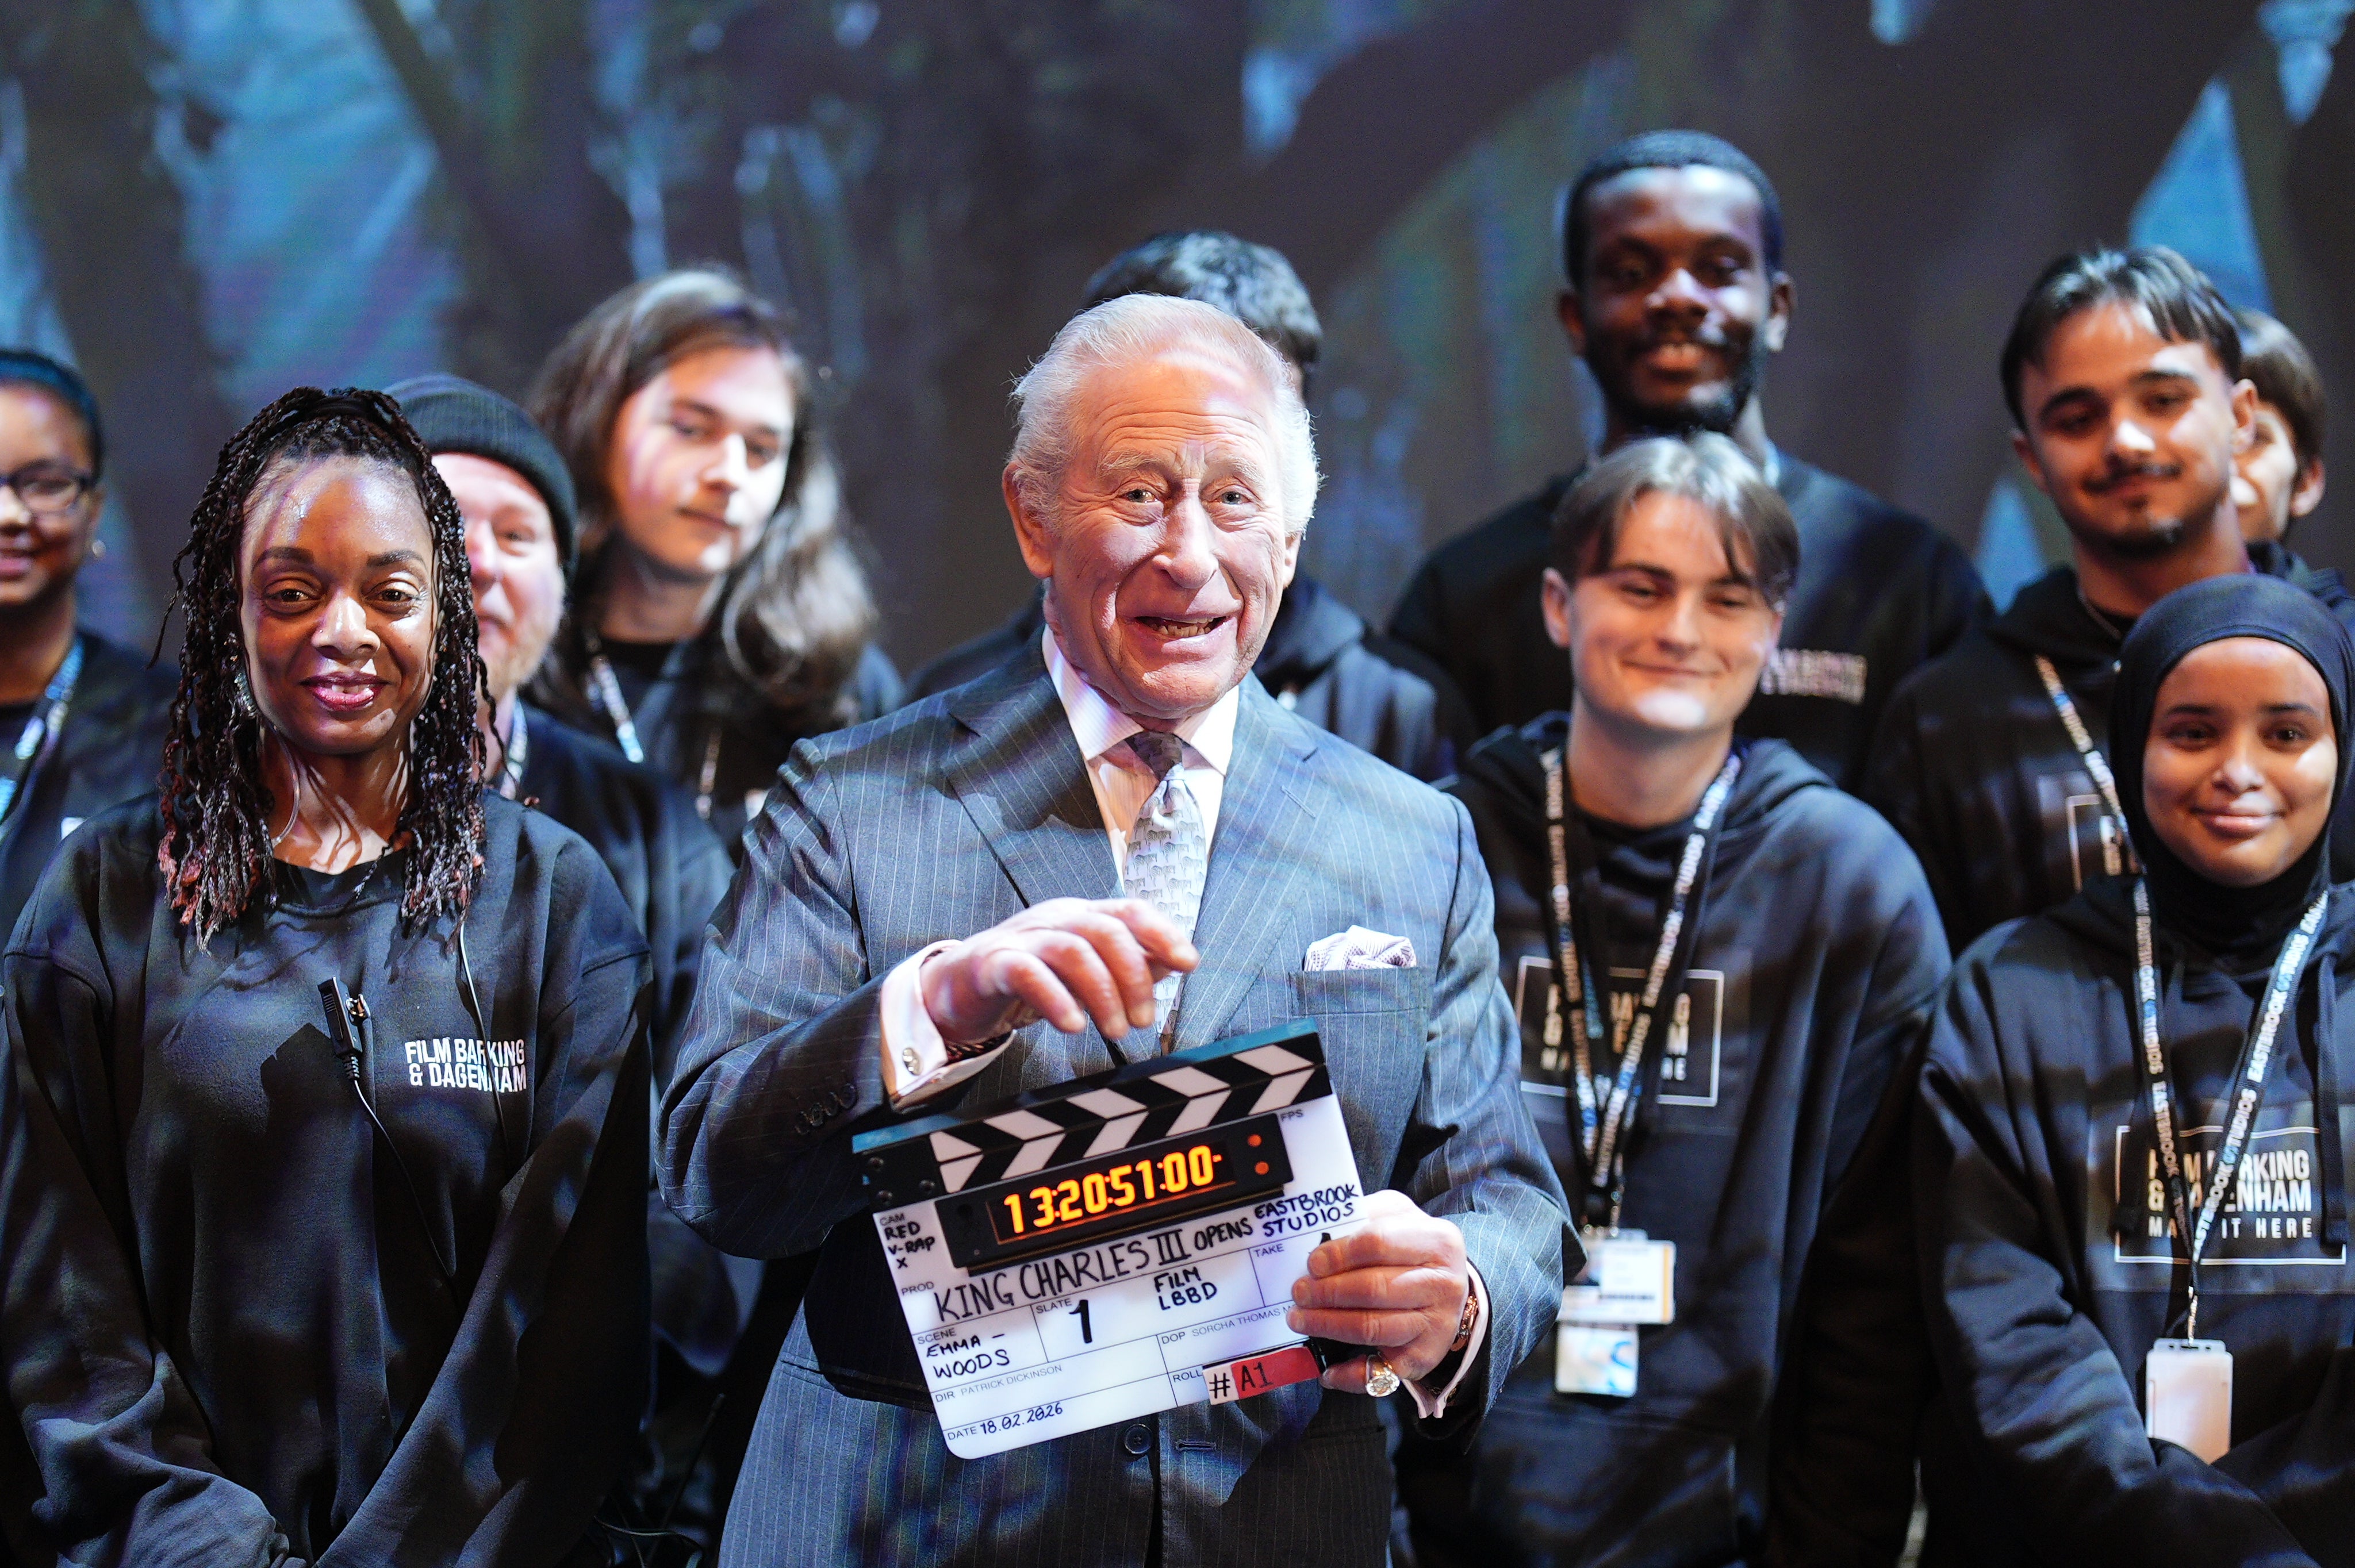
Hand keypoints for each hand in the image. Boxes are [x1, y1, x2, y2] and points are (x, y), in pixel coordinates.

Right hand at [920, 897, 1198, 1044]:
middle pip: (1105, 931)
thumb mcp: (1086, 968)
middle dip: (1133, 977)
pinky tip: (1072, 1025)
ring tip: (1116, 1031)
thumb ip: (1129, 963)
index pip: (1129, 911)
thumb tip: (1177, 962)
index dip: (1162, 933)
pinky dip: (1055, 999)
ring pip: (1072, 950)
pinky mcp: (993, 963)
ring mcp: (1022, 937)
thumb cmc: (1032, 976)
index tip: (1188, 964)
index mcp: (1082, 916)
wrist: (960, 985)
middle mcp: (1055, 918)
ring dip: (1103, 994)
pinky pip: (1027, 973)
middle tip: (1143, 1021)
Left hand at [1283, 1189, 1470, 1389]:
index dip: (1339, 1254)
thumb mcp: (1397, 1216)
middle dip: (1327, 1292)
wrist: (1447, 1284)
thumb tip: (1321, 1235)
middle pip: (1373, 1289)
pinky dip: (1350, 1375)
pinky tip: (1327, 1371)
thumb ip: (1364, 1216)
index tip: (1312, 1262)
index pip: (1378, 1243)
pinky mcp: (1424, 1357)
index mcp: (1437, 1242)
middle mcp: (1443, 1284)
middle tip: (1299, 1292)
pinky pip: (1382, 1372)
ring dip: (1328, 1326)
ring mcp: (1436, 1324)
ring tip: (1299, 1319)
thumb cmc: (1411, 1246)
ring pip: (1373, 1328)